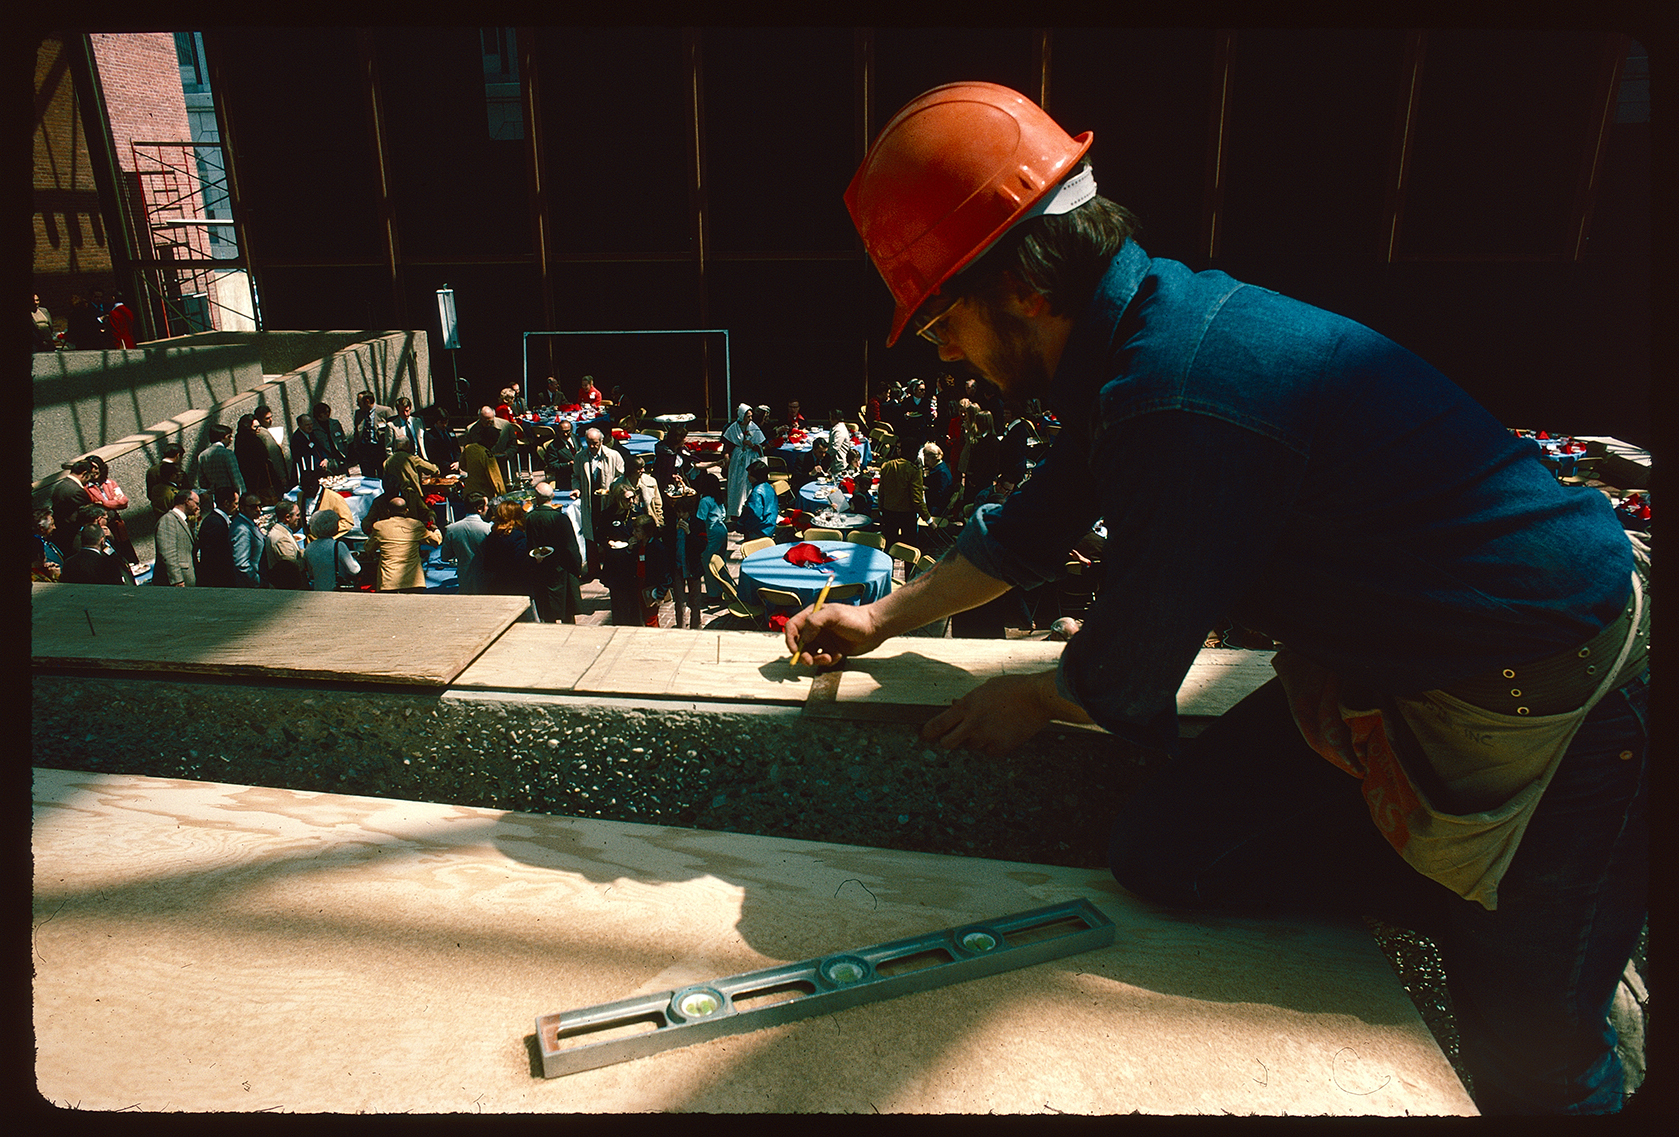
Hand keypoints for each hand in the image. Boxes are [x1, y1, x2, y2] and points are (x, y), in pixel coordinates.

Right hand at [785, 601, 886, 666]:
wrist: (875, 628)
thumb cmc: (855, 618)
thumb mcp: (833, 615)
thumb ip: (814, 621)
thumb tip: (804, 637)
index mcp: (812, 615)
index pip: (792, 627)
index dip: (790, 640)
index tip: (796, 651)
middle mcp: (815, 628)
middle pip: (798, 644)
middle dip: (802, 655)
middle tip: (810, 661)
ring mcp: (823, 639)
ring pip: (809, 654)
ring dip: (816, 659)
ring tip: (830, 658)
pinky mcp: (831, 649)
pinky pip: (822, 660)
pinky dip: (828, 661)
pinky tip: (839, 656)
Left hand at [920, 672, 1062, 755]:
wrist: (1037, 697)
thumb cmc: (1012, 688)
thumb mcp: (985, 689)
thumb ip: (968, 701)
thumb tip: (955, 707)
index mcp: (967, 705)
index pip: (938, 724)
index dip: (928, 732)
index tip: (924, 735)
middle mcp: (973, 724)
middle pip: (948, 743)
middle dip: (947, 742)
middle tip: (953, 737)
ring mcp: (986, 737)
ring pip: (971, 747)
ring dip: (975, 740)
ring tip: (991, 725)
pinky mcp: (1000, 747)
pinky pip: (989, 751)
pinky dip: (992, 745)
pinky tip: (1002, 732)